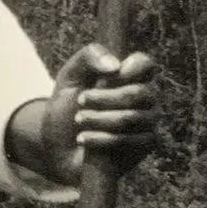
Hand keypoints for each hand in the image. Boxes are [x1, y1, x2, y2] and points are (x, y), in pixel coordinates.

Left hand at [31, 46, 160, 185]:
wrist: (58, 149)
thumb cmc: (67, 111)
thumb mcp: (69, 78)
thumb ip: (88, 58)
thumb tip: (115, 65)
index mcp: (130, 77)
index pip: (146, 64)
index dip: (129, 69)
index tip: (107, 77)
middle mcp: (144, 98)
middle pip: (138, 92)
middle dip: (103, 98)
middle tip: (80, 101)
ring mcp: (147, 121)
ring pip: (132, 118)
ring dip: (98, 119)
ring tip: (79, 120)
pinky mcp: (145, 145)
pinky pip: (130, 140)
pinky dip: (102, 139)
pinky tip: (84, 139)